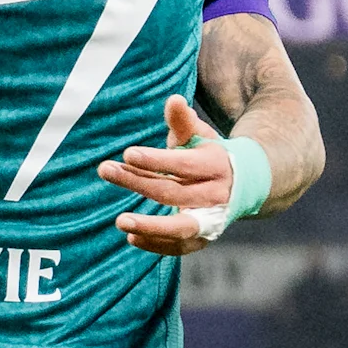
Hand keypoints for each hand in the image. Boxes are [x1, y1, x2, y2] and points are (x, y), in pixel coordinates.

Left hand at [104, 96, 241, 255]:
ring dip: (149, 225)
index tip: (127, 153)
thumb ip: (184, 122)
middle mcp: (216, 195)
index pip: (184, 164)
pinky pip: (179, 247)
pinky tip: (131, 236)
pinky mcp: (203, 239)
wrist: (241, 186)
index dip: (156, 160)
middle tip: (105, 169)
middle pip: (173, 192)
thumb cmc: (209, 156)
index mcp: (217, 165)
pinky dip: (156, 244)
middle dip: (137, 182)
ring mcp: (211, 220)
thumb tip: (173, 99)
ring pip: (180, 227)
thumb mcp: (200, 137)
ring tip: (119, 221)